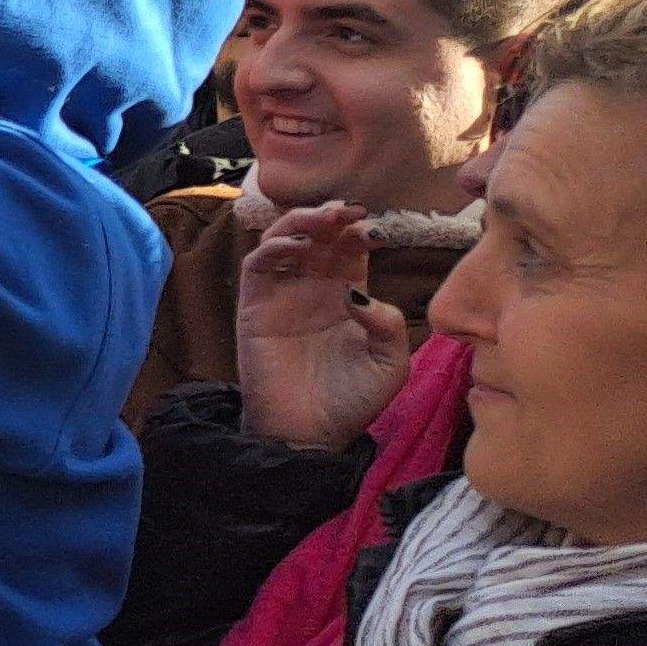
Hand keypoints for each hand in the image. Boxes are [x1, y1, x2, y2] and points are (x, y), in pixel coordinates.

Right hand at [238, 203, 413, 448]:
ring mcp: (282, 294)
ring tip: (323, 219)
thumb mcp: (391, 365)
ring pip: (284, 239)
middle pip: (318, 235)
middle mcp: (313, 287)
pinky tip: (297, 247)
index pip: (350, 247)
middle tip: (349, 211)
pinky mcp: (254, 306)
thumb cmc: (352, 401)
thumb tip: (361, 294)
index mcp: (348, 294)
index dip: (359, 230)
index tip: (375, 227)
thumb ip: (390, 325)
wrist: (310, 434)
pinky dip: (273, 246)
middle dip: (332, 216)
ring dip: (301, 221)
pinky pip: (257, 264)